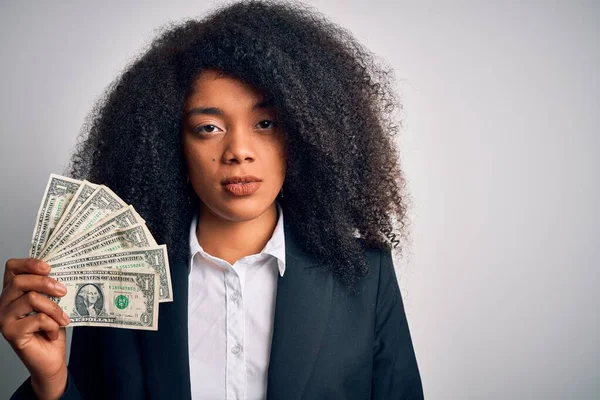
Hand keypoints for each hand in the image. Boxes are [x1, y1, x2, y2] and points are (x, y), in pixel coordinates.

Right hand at [0, 258, 69, 399]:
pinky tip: (53, 332)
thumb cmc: (51, 329)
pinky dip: (52, 324)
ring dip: (54, 308)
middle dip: (46, 283)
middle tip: (63, 291)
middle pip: (21, 281)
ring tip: (63, 318)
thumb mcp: (52, 303)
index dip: (29, 263)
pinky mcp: (11, 333)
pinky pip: (37, 319)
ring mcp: (4, 318)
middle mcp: (3, 303)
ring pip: (31, 299)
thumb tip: (63, 269)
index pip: (12, 268)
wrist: (51, 358)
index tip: (49, 268)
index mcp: (13, 292)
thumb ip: (49, 288)